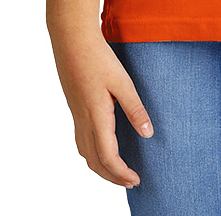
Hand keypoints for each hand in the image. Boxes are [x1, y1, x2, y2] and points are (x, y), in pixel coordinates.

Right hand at [50, 27, 153, 188]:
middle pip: (94, 162)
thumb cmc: (98, 58)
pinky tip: (102, 146)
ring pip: (85, 153)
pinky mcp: (74, 107)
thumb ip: (135, 109)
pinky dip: (92, 153)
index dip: (121, 173)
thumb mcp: (122, 82)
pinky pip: (81, 140)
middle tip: (130, 181)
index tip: (136, 179)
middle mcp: (83, 120)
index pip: (108, 157)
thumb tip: (148, 134)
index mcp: (96, 117)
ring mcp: (76, 114)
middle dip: (112, 177)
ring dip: (101, 167)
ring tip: (117, 170)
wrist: (71, 39)